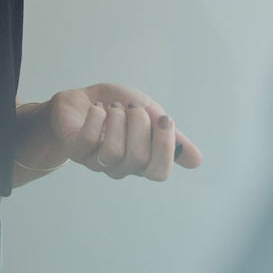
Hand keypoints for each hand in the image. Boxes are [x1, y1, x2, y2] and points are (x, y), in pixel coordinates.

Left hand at [18, 83, 202, 181]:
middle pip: (139, 158)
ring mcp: (96, 161)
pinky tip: (98, 109)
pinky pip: (88, 140)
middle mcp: (120, 167)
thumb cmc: (117, 110)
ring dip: (117, 120)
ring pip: (114, 151)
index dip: (164, 146)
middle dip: (139, 124)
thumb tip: (197, 161)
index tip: (165, 118)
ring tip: (114, 107)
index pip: (159, 172)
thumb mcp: (150, 115)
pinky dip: (97, 118)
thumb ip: (171, 136)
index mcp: (142, 161)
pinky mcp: (75, 149)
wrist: (82, 100)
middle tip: (132, 108)